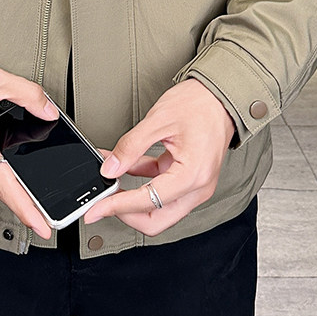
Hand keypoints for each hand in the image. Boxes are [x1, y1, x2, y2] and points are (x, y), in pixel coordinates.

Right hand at [0, 57, 57, 238]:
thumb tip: (49, 111)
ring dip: (16, 187)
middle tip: (50, 218)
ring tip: (40, 200)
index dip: (25, 208)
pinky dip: (5, 173)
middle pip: (2, 186)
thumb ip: (28, 95)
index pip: (4, 185)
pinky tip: (20, 172)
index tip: (41, 225)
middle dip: (26, 203)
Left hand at [83, 79, 235, 235]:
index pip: (147, 202)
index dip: (116, 207)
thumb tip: (110, 168)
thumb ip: (131, 146)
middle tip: (102, 202)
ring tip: (109, 180)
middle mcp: (197, 187)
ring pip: (158, 209)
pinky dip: (140, 182)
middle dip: (125, 214)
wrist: (221, 95)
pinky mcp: (189, 178)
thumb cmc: (200, 104)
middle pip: (156, 220)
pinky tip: (123, 166)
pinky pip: (161, 190)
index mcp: (192, 175)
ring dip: (131, 198)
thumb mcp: (158, 120)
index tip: (95, 209)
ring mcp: (195, 185)